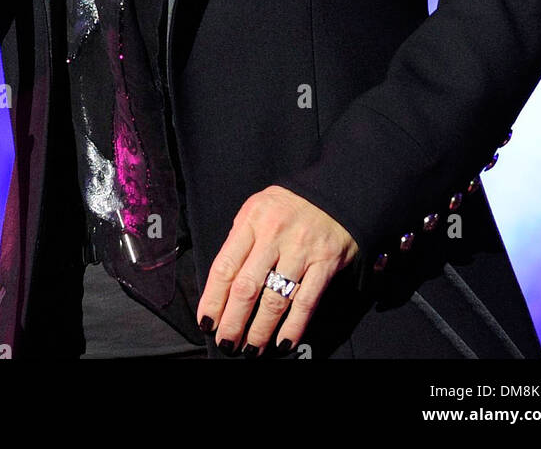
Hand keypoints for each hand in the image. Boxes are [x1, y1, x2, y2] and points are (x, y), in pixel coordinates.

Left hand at [196, 185, 357, 357]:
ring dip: (260, 330)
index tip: (207, 321)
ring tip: (251, 348)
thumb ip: (240, 239)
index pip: (225, 266)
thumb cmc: (288, 205)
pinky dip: (293, 326)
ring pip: (275, 299)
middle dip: (233, 322)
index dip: (213, 299)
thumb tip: (222, 281)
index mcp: (252, 220)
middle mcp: (274, 235)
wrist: (332, 192)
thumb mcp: (257, 209)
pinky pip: (306, 302)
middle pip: (246, 287)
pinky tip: (282, 342)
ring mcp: (300, 250)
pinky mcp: (324, 263)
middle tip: (226, 343)